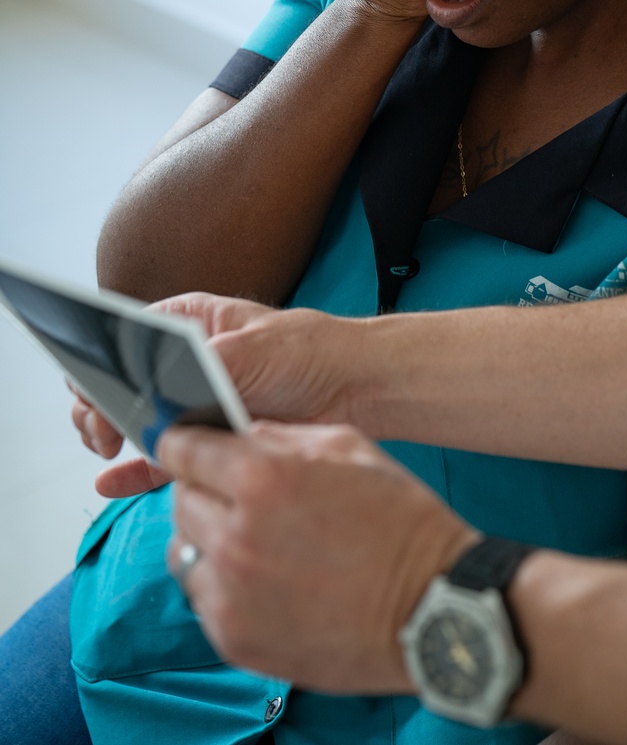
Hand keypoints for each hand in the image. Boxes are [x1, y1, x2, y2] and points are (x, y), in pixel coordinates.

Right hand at [72, 294, 364, 496]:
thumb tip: (162, 390)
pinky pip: (159, 459)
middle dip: (99, 403)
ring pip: (135, 422)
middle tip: (102, 425)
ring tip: (107, 447)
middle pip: (121, 382)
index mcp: (189, 324)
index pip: (126, 337)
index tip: (92, 385)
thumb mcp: (255, 349)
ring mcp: (192, 404)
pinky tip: (111, 481)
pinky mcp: (206, 442)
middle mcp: (183, 365)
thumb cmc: (311, 351)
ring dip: (111, 435)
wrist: (355, 390)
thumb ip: (206, 367)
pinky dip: (133, 472)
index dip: (101, 360)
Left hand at [160, 421, 476, 692]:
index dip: (185, 443)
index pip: (183, 450)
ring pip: (183, 551)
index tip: (188, 446)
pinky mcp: (235, 639)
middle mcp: (236, 537)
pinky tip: (262, 578)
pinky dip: (221, 585)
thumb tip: (238, 435)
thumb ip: (281, 437)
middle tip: (237, 495)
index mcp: (263, 479)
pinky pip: (202, 599)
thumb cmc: (400, 521)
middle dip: (204, 490)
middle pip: (180, 500)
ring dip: (206, 538)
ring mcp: (231, 594)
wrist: (431, 605)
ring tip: (248, 539)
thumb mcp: (348, 447)